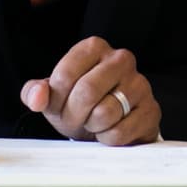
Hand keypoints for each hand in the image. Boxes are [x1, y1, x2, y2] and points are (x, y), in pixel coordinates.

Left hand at [20, 36, 159, 144]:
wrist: (110, 124)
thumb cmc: (79, 104)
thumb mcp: (53, 96)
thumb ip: (35, 92)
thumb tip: (37, 97)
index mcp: (94, 47)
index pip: (65, 76)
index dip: (56, 100)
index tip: (59, 106)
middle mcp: (121, 58)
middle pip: (87, 92)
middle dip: (74, 115)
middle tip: (76, 119)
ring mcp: (140, 83)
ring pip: (105, 113)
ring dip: (92, 127)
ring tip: (95, 123)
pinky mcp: (151, 110)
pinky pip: (120, 132)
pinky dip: (107, 139)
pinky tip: (110, 131)